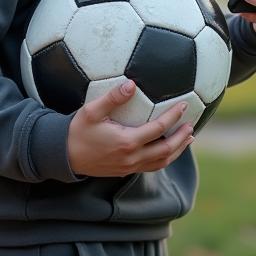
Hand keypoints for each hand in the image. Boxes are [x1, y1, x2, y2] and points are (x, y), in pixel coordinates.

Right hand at [67, 79, 194, 177]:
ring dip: (177, 151)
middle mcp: (131, 157)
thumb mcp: (91, 111)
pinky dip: (164, 159)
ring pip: (161, 162)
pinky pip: (151, 168)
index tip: (183, 106)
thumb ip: (112, 98)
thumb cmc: (77, 131)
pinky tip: (167, 151)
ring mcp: (129, 167)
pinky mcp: (124, 171)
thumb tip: (131, 84)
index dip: (173, 117)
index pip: (158, 128)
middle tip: (191, 124)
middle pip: (166, 149)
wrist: (63, 156)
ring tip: (188, 139)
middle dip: (182, 137)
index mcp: (126, 142)